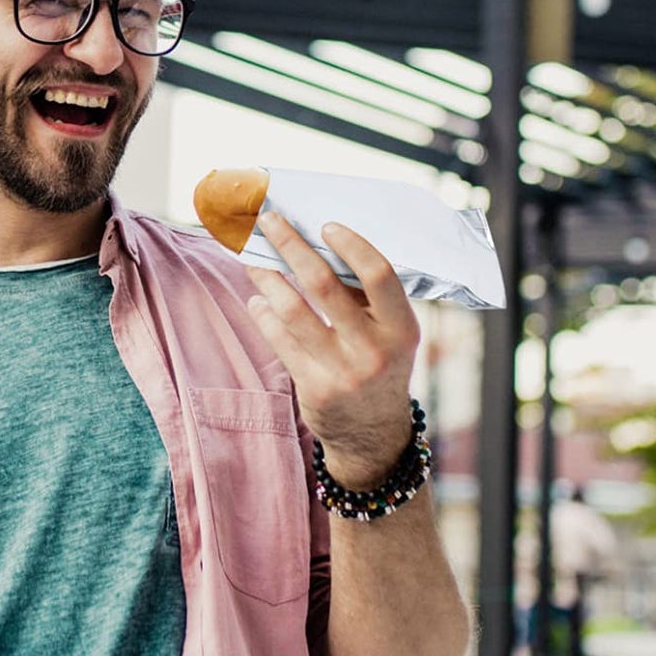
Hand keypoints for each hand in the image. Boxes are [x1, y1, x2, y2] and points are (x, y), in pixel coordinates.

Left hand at [245, 212, 418, 487]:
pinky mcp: (314, 388)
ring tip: (253, 259)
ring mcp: (343, 371)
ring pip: (292, 310)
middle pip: (323, 284)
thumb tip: (319, 243)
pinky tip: (257, 300)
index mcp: (402, 328)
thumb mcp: (390, 334)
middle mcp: (375, 349)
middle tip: (268, 221)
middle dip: (290, 246)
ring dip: (267, 278)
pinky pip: (279, 340)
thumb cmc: (378, 365)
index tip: (324, 225)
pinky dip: (264, 313)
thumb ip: (365, 297)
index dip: (351, 245)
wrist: (372, 434)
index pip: (379, 274)